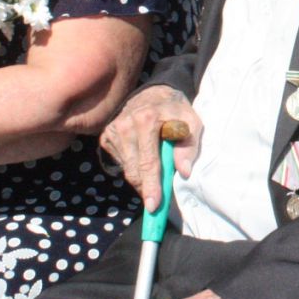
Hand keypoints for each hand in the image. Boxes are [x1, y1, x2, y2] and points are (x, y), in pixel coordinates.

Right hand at [98, 84, 202, 208]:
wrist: (154, 93)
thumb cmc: (176, 110)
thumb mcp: (192, 121)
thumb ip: (189, 146)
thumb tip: (184, 172)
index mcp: (146, 120)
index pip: (149, 161)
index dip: (151, 185)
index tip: (153, 205)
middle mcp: (125, 125)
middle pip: (134, 170)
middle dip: (146, 189)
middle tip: (156, 204)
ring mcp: (113, 131)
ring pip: (127, 169)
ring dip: (141, 178)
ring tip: (154, 173)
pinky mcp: (106, 136)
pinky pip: (121, 162)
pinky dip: (133, 167)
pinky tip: (143, 157)